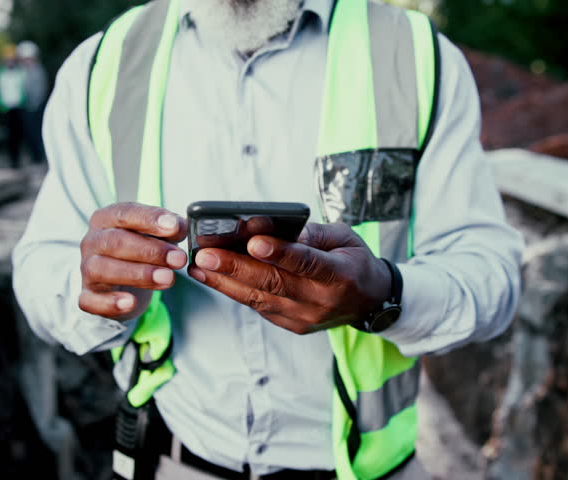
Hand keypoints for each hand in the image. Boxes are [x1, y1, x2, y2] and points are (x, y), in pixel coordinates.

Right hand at [79, 203, 187, 319]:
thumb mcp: (157, 234)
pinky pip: (91, 300)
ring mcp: (87, 269)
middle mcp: (92, 241)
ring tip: (168, 278)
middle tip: (178, 258)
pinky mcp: (87, 296)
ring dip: (138, 274)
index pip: (124, 213)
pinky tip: (130, 302)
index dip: (149, 219)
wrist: (123, 281)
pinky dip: (110, 302)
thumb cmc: (140, 249)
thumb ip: (169, 228)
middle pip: (116, 242)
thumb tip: (180, 227)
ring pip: (103, 269)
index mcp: (106, 218)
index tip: (173, 226)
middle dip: (150, 250)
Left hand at [188, 223, 391, 334]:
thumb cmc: (353, 261)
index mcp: (340, 275)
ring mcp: (305, 317)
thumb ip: (310, 233)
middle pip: (274, 283)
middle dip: (236, 267)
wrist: (369, 302)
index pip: (307, 263)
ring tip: (198, 265)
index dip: (281, 253)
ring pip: (260, 299)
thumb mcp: (343, 238)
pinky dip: (234, 290)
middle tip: (206, 254)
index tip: (254, 241)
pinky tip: (212, 277)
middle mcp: (321, 300)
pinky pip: (259, 307)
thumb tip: (269, 227)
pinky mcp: (291, 325)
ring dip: (225, 282)